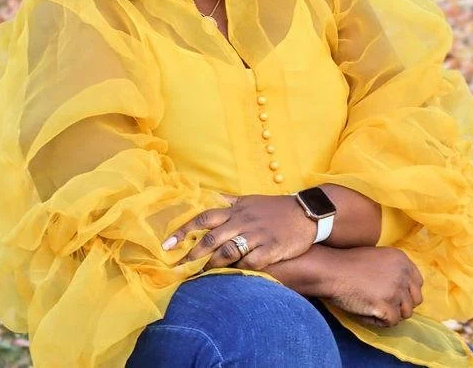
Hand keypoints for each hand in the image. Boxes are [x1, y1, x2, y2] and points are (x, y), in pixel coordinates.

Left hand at [161, 194, 316, 271]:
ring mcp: (257, 235)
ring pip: (228, 251)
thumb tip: (207, 195)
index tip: (166, 244)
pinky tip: (230, 276)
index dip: (183, 231)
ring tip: (200, 275)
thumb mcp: (249, 199)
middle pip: (211, 238)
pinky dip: (239, 269)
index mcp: (234, 210)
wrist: (306, 212)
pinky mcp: (272, 248)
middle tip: (176, 268)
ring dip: (212, 264)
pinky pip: (251, 261)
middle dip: (192, 254)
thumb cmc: (274, 208)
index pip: (202, 218)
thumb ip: (227, 201)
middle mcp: (242, 221)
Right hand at [321, 246, 422, 327]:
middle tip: (382, 303)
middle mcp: (403, 273)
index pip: (418, 283)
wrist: (330, 271)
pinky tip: (365, 310)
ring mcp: (396, 290)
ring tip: (371, 306)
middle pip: (416, 300)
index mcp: (402, 259)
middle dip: (401, 305)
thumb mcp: (376, 257)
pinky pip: (391, 323)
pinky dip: (378, 321)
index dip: (406, 292)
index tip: (391, 294)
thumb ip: (393, 270)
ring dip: (390, 314)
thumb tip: (402, 289)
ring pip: (405, 313)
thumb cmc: (346, 264)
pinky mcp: (387, 306)